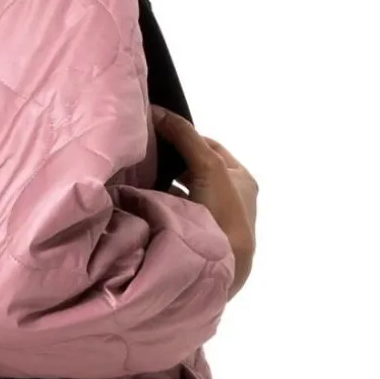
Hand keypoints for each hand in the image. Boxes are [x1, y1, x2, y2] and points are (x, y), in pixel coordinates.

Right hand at [152, 107, 257, 297]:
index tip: (157, 135)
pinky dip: (161, 209)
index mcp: (240, 178)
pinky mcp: (197, 238)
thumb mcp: (208, 165)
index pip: (208, 148)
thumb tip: (158, 112)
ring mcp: (214, 220)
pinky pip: (174, 215)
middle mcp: (230, 198)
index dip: (182, 138)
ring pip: (183, 195)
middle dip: (170, 165)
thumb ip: (185, 137)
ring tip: (138, 181)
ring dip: (163, 189)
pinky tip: (143, 207)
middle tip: (143, 158)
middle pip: (194, 172)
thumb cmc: (224, 212)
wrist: (222, 266)